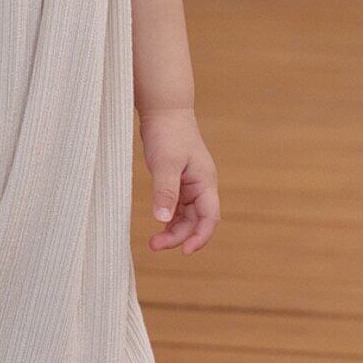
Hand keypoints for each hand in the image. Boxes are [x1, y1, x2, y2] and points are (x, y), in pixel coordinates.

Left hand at [139, 107, 219, 253]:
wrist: (164, 110)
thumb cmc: (168, 133)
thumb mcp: (165, 164)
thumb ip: (165, 191)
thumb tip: (162, 219)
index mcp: (205, 182)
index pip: (209, 217)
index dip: (200, 237)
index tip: (184, 251)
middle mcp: (201, 186)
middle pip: (196, 221)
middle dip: (179, 236)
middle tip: (154, 245)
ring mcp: (190, 184)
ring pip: (186, 216)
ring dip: (173, 230)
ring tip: (154, 241)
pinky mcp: (178, 181)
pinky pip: (178, 207)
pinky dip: (169, 218)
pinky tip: (158, 225)